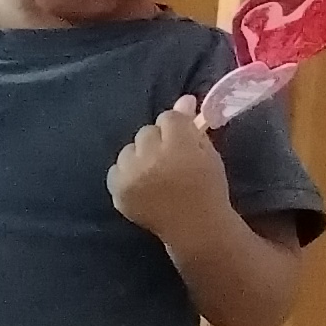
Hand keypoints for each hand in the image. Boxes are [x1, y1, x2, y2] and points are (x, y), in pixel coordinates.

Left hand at [108, 98, 229, 240]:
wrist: (194, 226)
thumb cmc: (207, 187)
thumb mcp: (208, 154)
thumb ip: (192, 127)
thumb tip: (184, 99)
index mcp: (179, 147)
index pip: (168, 118)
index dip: (177, 128)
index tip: (183, 140)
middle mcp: (150, 158)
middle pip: (146, 132)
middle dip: (158, 140)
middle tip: (170, 158)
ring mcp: (130, 176)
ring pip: (129, 150)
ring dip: (140, 156)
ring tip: (155, 172)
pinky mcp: (117, 191)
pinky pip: (116, 169)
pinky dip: (127, 173)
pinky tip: (142, 184)